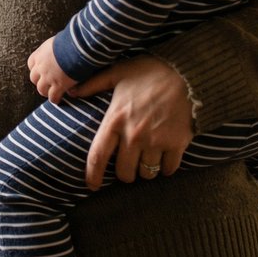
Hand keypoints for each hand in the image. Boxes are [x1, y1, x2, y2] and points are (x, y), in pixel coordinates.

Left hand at [27, 36, 76, 103]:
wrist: (76, 48)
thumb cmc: (70, 41)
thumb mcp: (58, 40)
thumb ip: (55, 46)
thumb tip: (61, 42)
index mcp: (39, 54)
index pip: (31, 64)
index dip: (36, 68)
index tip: (40, 70)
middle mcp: (41, 67)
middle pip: (34, 78)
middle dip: (39, 81)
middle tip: (46, 83)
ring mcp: (48, 78)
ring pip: (41, 89)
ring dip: (45, 91)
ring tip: (50, 93)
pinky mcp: (59, 86)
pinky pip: (53, 96)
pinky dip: (55, 99)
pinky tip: (58, 100)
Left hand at [71, 55, 193, 189]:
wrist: (186, 72)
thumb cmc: (150, 71)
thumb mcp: (117, 73)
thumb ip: (93, 84)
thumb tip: (71, 91)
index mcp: (115, 120)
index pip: (98, 156)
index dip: (93, 175)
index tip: (91, 185)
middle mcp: (134, 135)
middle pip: (124, 172)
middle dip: (124, 174)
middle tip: (127, 166)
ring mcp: (156, 141)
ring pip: (146, 173)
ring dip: (145, 171)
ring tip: (145, 161)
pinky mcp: (177, 144)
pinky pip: (168, 169)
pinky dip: (165, 168)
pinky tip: (164, 159)